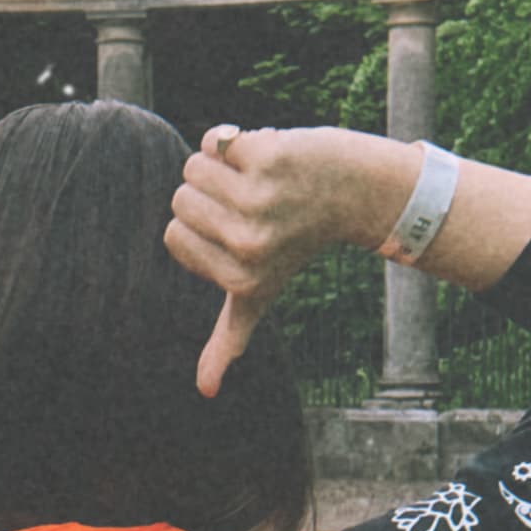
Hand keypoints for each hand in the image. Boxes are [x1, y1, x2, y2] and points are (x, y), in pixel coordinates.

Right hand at [164, 125, 392, 398]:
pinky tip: (269, 154)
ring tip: (261, 179)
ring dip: (220, 164)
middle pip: (181, 199)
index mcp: (241, 279)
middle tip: (256, 201)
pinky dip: (236, 139)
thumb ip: (229, 337)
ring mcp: (259, 200)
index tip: (239, 229)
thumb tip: (206, 391)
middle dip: (209, 192)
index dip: (200, 225)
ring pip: (193, 167)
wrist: (357, 193)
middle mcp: (250, 244)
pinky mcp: (267, 158)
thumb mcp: (261, 293)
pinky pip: (216, 141)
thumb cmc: (298, 242)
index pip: (174, 235)